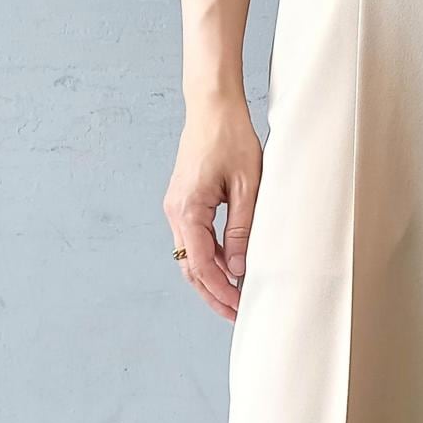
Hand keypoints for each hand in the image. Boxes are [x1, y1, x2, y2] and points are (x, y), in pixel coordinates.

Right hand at [163, 84, 262, 320]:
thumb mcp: (247, 186)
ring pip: (191, 257)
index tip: (240, 306)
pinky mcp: (184, 203)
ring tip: (236, 298)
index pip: (202, 264)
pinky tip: (231, 269)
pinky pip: (195, 240)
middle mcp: (175, 212)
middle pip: (190, 268)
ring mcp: (177, 208)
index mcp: (187, 210)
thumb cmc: (231, 138)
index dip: (221, 290)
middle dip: (213, 294)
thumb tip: (240, 268)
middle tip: (236, 315)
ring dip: (212, 279)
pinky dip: (211, 259)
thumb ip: (242, 229)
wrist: (212, 107)